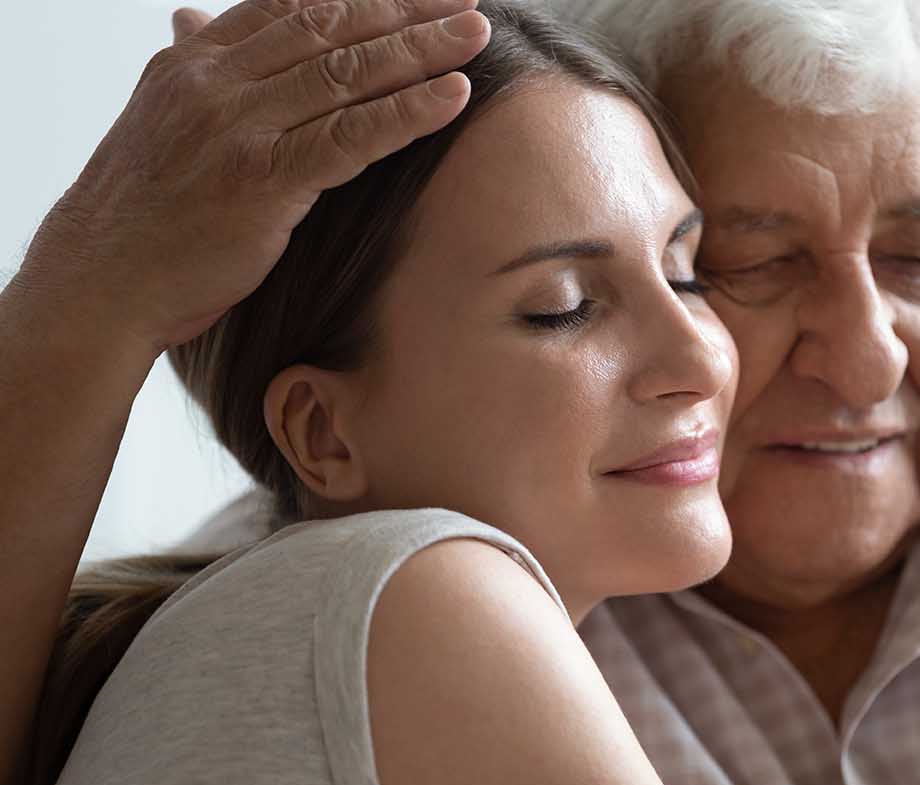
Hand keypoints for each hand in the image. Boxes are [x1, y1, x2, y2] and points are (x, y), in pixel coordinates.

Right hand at [14, 0, 488, 353]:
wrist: (100, 279)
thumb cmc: (140, 211)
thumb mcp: (161, 119)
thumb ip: (197, 71)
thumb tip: (192, 20)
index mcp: (194, 62)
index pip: (292, 7)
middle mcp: (217, 82)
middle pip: (330, 29)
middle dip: (405, 11)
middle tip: (467, 2)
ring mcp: (239, 128)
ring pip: (347, 74)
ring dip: (421, 49)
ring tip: (476, 34)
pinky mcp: (263, 181)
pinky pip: (352, 136)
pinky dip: (408, 112)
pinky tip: (455, 94)